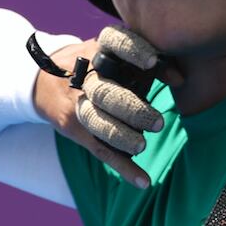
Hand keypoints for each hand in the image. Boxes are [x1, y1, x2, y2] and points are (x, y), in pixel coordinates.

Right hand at [31, 26, 180, 188]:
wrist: (44, 79)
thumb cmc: (100, 63)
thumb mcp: (117, 54)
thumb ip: (151, 62)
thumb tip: (181, 78)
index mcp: (99, 50)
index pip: (114, 44)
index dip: (132, 51)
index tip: (152, 62)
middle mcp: (85, 76)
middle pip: (106, 93)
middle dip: (131, 109)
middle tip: (158, 123)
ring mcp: (77, 103)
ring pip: (97, 123)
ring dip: (120, 138)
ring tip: (142, 147)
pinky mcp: (74, 128)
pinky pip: (99, 150)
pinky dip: (123, 167)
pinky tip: (143, 181)